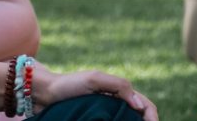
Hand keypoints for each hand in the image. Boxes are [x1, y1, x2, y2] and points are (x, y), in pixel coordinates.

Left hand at [33, 64, 157, 120]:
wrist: (43, 94)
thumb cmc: (68, 84)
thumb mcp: (94, 79)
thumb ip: (119, 86)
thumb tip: (139, 105)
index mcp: (119, 91)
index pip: (145, 105)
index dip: (152, 117)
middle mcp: (115, 104)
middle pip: (140, 116)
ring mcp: (106, 115)